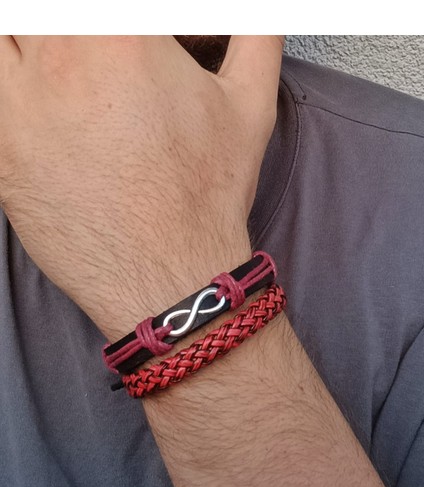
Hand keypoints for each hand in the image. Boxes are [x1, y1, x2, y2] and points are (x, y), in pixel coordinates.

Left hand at [0, 35, 282, 340]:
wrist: (172, 275)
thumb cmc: (206, 196)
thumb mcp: (251, 105)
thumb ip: (254, 33)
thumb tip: (263, 11)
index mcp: (122, 35)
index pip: (89, 6)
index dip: (114, 29)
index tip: (121, 47)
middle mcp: (63, 61)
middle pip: (37, 16)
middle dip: (62, 32)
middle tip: (90, 63)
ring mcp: (21, 108)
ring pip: (3, 41)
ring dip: (23, 48)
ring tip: (57, 75)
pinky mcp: (1, 155)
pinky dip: (8, 92)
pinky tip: (40, 112)